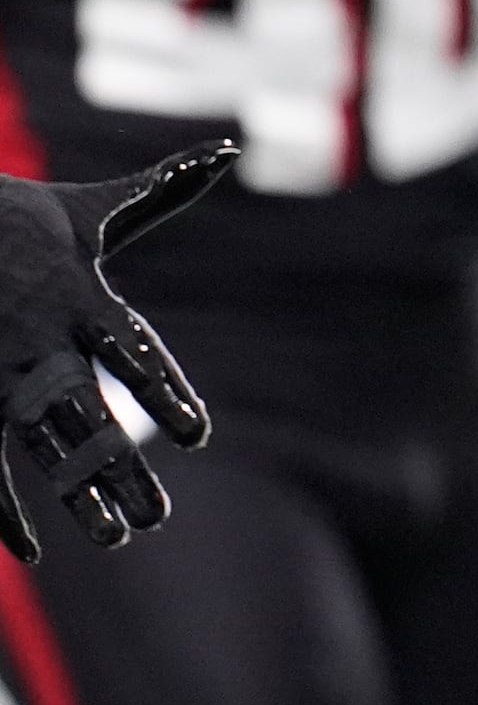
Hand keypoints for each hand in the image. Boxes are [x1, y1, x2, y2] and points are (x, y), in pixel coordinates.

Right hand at [0, 142, 229, 561]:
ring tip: (114, 537)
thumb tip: (228, 152)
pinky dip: (2, 510)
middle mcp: (38, 341)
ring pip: (38, 445)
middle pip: (87, 414)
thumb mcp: (89, 207)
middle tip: (159, 517)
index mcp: (80, 298)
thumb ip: (162, 191)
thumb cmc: (17, 216)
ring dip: (73, 492)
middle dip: (121, 465)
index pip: (132, 352)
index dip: (163, 392)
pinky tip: (31, 552)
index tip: (199, 435)